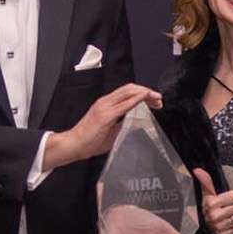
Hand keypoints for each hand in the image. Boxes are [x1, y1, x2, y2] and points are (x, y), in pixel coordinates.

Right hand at [46, 83, 161, 168]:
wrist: (74, 145)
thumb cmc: (90, 140)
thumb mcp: (113, 131)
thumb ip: (124, 125)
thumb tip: (139, 123)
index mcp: (106, 104)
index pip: (128, 92)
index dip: (143, 93)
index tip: (154, 100)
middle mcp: (105, 102)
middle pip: (130, 88)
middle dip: (147, 91)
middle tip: (159, 99)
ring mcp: (104, 107)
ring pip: (128, 92)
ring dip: (145, 94)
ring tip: (156, 99)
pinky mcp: (105, 115)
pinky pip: (124, 104)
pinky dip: (136, 99)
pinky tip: (144, 98)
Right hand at [195, 168, 232, 233]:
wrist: (206, 228)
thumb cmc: (209, 209)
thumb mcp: (208, 194)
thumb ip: (206, 181)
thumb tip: (197, 170)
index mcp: (210, 203)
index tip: (228, 200)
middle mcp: (213, 215)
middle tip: (230, 208)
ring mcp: (218, 227)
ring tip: (231, 215)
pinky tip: (231, 224)